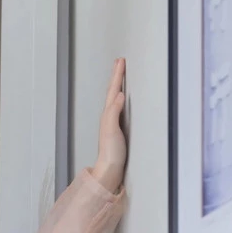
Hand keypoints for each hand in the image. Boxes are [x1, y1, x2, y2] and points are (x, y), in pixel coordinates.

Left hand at [89, 58, 127, 193]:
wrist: (110, 170)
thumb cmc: (111, 153)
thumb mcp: (111, 130)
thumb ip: (114, 112)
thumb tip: (119, 94)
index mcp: (108, 114)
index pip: (113, 90)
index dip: (117, 76)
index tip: (121, 61)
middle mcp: (109, 116)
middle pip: (113, 91)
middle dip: (117, 76)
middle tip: (120, 62)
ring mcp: (113, 122)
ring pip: (115, 97)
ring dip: (117, 84)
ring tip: (120, 74)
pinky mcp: (119, 129)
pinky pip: (119, 107)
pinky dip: (121, 97)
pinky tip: (123, 98)